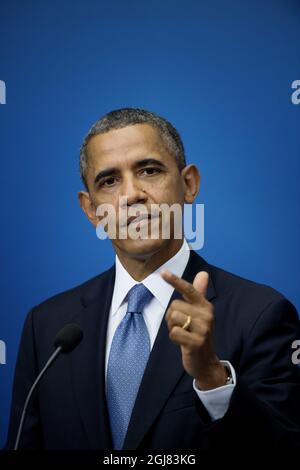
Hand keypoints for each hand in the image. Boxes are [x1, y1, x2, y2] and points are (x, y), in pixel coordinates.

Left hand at [160, 269, 226, 389]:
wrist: (206, 362)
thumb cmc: (198, 334)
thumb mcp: (199, 313)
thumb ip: (199, 293)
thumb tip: (203, 273)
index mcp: (205, 306)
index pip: (189, 290)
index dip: (175, 281)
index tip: (163, 272)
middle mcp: (206, 315)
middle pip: (174, 306)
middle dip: (172, 317)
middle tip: (182, 327)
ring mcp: (203, 329)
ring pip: (173, 317)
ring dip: (172, 327)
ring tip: (183, 334)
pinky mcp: (196, 342)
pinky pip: (174, 332)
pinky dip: (174, 338)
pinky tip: (183, 343)